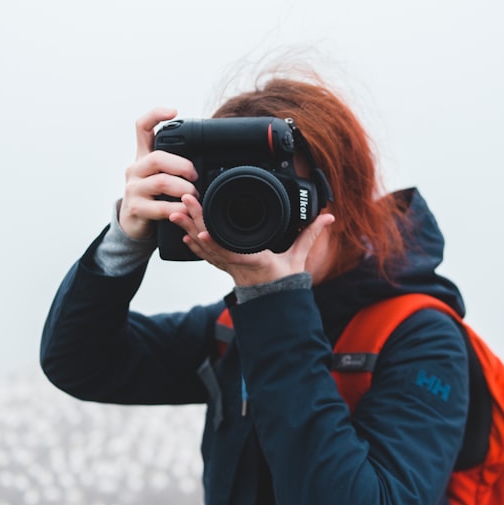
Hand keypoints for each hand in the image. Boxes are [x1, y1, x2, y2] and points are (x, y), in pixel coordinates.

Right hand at [119, 108, 199, 239]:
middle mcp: (135, 169)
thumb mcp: (160, 175)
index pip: (142, 127)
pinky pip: (160, 207)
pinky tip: (185, 211)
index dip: (155, 115)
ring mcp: (133, 189)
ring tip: (194, 196)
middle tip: (195, 176)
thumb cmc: (153, 196)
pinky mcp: (136, 208)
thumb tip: (205, 159)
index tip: (174, 111)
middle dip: (183, 166)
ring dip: (184, 189)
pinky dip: (177, 209)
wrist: (134, 223)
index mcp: (143, 156)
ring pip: (161, 182)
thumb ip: (175, 165)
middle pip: (157, 157)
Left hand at [169, 193, 335, 285]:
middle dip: (195, 221)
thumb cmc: (285, 280)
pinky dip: (193, 244)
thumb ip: (310, 235)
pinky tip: (183, 234)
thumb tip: (328, 217)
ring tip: (176, 212)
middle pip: (210, 243)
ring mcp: (227, 266)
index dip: (215, 243)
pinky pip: (205, 255)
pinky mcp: (224, 266)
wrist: (274, 302)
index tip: (202, 230)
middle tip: (185, 202)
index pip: (230, 252)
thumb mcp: (298, 257)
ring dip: (188, 228)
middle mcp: (235, 264)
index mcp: (253, 261)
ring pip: (203, 247)